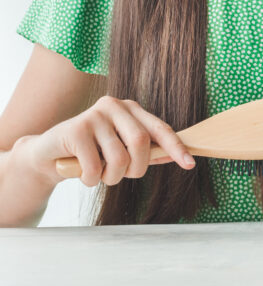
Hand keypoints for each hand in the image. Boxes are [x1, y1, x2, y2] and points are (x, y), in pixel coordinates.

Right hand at [18, 95, 194, 186]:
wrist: (48, 155)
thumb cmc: (92, 153)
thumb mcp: (122, 151)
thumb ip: (148, 152)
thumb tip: (178, 156)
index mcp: (131, 109)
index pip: (160, 128)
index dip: (176, 147)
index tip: (190, 164)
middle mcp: (114, 106)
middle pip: (141, 142)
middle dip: (136, 168)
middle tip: (124, 175)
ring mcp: (93, 115)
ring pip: (119, 158)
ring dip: (112, 178)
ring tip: (101, 175)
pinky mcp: (74, 129)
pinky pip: (95, 166)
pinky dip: (92, 180)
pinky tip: (84, 175)